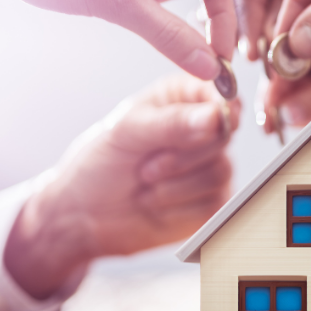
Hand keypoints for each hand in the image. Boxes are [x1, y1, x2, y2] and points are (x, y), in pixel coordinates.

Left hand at [3, 76, 238, 298]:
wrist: (86, 216)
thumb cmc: (101, 164)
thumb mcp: (128, 132)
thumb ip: (172, 122)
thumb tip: (215, 116)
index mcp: (181, 98)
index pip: (220, 93)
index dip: (221, 108)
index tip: (211, 122)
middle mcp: (201, 129)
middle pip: (224, 136)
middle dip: (183, 155)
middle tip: (146, 165)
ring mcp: (209, 165)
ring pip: (220, 170)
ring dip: (176, 184)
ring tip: (145, 183)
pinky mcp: (211, 201)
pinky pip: (214, 201)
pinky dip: (179, 207)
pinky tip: (155, 203)